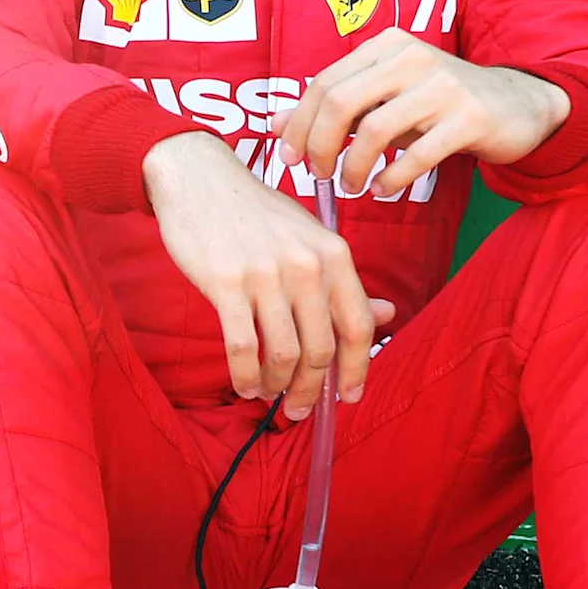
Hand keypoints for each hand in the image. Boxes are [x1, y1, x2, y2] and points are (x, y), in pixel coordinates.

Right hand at [142, 132, 396, 417]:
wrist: (200, 179)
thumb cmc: (257, 215)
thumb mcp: (309, 239)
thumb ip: (343, 282)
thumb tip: (387, 316)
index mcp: (333, 254)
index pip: (358, 325)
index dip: (358, 369)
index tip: (348, 397)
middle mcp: (306, 265)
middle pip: (321, 348)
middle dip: (310, 389)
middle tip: (298, 409)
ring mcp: (266, 274)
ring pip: (284, 353)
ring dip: (277, 385)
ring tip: (267, 394)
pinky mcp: (227, 283)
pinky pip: (242, 346)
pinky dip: (245, 375)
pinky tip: (244, 384)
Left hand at [279, 29, 570, 200]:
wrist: (518, 104)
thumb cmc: (440, 104)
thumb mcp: (386, 96)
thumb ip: (335, 106)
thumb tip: (274, 127)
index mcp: (387, 46)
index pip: (324, 83)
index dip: (298, 123)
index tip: (288, 157)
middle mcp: (412, 57)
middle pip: (341, 102)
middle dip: (319, 146)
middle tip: (318, 175)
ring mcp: (444, 85)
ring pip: (375, 129)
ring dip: (354, 166)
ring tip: (352, 186)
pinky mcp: (470, 117)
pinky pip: (418, 154)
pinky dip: (392, 178)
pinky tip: (383, 189)